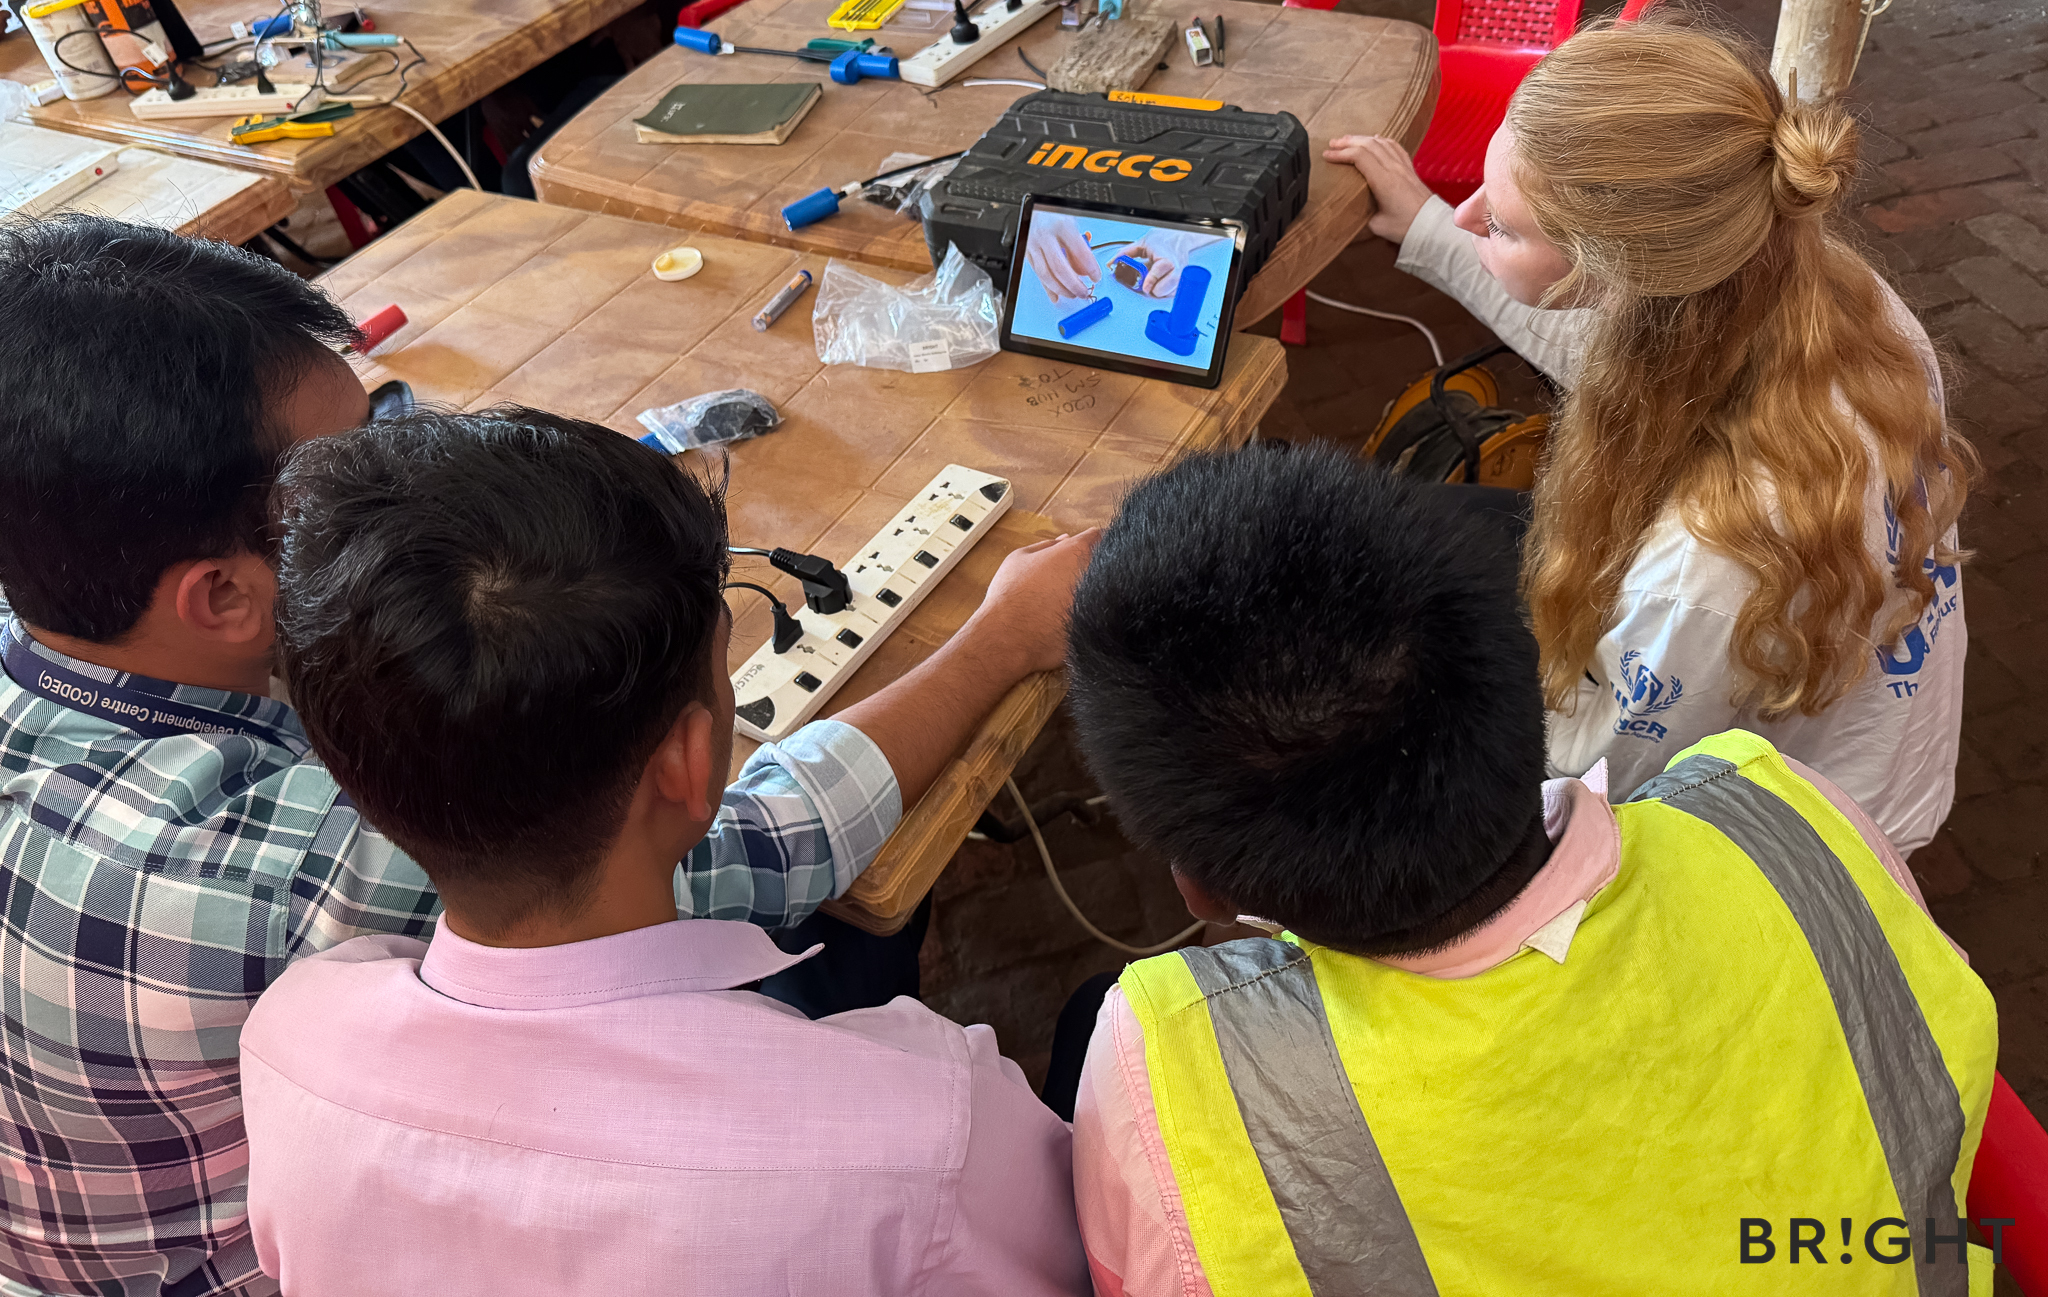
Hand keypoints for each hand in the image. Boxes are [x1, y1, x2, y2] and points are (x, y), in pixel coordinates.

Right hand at [966, 529, 1101, 675]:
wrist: (1009, 636)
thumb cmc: (1010, 594)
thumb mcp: (1019, 558)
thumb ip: (1047, 545)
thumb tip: (1065, 540)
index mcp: (1076, 551)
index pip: (1100, 536)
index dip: (1093, 541)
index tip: (1086, 548)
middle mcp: (1094, 573)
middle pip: (1108, 562)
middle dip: (1097, 564)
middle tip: (1076, 573)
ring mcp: (1100, 600)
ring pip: (1110, 588)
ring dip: (1097, 588)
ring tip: (1072, 597)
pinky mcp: (1100, 624)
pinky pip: (1104, 613)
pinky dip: (1095, 612)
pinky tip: (1074, 616)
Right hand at [1025, 215, 1102, 304]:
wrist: (1034, 208)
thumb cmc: (1055, 216)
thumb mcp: (1073, 225)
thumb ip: (1080, 248)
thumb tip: (1086, 271)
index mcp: (1061, 225)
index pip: (1079, 251)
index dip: (1090, 268)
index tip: (1096, 277)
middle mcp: (1045, 236)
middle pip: (1060, 268)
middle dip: (1074, 285)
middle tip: (1084, 292)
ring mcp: (1034, 246)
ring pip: (1046, 275)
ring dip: (1061, 289)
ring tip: (1073, 294)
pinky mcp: (1027, 253)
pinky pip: (1038, 275)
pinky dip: (1048, 288)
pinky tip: (1056, 296)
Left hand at [1121, 230, 1203, 298]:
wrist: (1179, 238)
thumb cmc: (1162, 241)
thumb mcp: (1142, 244)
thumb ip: (1126, 254)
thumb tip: (1112, 264)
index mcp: (1166, 259)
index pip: (1160, 272)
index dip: (1151, 280)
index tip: (1145, 287)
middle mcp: (1176, 270)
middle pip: (1163, 289)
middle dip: (1153, 288)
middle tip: (1147, 282)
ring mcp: (1181, 277)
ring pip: (1168, 294)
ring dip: (1158, 290)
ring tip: (1155, 281)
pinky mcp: (1182, 283)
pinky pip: (1172, 294)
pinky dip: (1165, 291)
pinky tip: (1162, 282)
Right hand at [1323, 135, 1433, 242]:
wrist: (1432, 226)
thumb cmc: (1406, 227)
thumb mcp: (1376, 226)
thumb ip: (1362, 214)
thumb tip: (1350, 210)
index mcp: (1384, 181)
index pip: (1359, 157)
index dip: (1341, 154)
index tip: (1327, 155)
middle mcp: (1394, 169)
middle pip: (1368, 144)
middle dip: (1347, 141)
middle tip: (1332, 144)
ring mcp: (1403, 166)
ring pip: (1381, 142)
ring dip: (1362, 138)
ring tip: (1347, 139)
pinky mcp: (1410, 168)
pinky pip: (1395, 146)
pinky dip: (1381, 140)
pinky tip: (1375, 139)